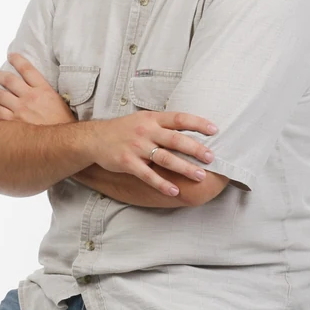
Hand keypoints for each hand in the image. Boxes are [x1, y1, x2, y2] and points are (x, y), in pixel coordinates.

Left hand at [0, 53, 76, 125]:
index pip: (27, 69)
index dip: (17, 60)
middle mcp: (31, 97)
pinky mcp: (13, 123)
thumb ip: (46, 94)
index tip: (11, 56)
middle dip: (0, 76)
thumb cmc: (63, 125)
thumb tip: (38, 90)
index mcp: (44, 90)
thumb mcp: (59, 103)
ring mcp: (20, 110)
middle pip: (9, 80)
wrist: (63, 143)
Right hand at [85, 110, 218, 195]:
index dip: (198, 123)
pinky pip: (148, 175)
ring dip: (184, 168)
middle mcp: (146, 131)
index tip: (215, 130)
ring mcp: (136, 147)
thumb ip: (163, 124)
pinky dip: (162, 184)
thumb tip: (189, 129)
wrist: (95, 139)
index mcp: (152, 119)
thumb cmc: (124, 129)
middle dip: (196, 149)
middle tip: (212, 158)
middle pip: (175, 140)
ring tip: (200, 176)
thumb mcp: (143, 119)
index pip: (179, 118)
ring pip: (165, 158)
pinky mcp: (127, 163)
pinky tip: (175, 191)